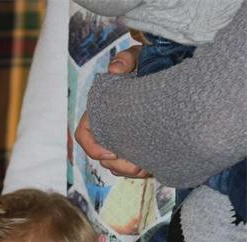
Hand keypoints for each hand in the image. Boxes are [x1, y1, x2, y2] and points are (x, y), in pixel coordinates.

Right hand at [75, 46, 148, 178]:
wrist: (170, 74)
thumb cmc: (149, 63)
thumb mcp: (139, 58)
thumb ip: (126, 59)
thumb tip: (115, 68)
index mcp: (100, 111)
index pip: (84, 135)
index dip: (92, 148)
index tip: (112, 152)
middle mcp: (107, 128)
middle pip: (102, 157)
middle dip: (117, 165)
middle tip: (137, 166)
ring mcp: (121, 140)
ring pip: (116, 166)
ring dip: (129, 170)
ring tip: (146, 167)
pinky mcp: (136, 148)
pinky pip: (131, 168)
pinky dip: (140, 169)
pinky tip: (152, 165)